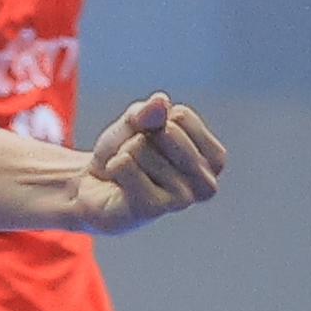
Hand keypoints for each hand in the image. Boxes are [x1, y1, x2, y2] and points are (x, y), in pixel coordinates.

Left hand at [76, 94, 224, 235]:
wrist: (96, 188)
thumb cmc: (126, 153)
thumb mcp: (136, 123)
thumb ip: (148, 111)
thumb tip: (160, 102)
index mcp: (215, 160)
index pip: (182, 116)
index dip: (157, 121)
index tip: (152, 142)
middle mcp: (206, 184)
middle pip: (166, 132)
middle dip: (140, 138)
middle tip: (136, 160)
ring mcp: (182, 200)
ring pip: (140, 148)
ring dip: (124, 154)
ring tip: (128, 174)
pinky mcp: (153, 209)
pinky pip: (124, 164)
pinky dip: (114, 165)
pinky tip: (118, 183)